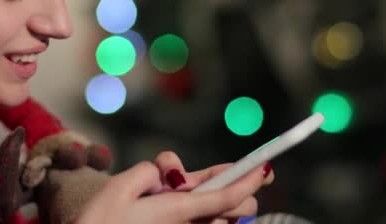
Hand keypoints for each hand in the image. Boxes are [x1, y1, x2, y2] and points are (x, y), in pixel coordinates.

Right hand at [74, 152, 273, 223]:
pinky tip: (177, 198)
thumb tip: (164, 174)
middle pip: (232, 211)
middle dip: (237, 193)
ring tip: (183, 191)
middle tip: (225, 179)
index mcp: (175, 211)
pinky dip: (203, 213)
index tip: (266, 168)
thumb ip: (146, 173)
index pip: (224, 195)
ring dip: (215, 203)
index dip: (248, 180)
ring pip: (219, 219)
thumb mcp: (118, 188)